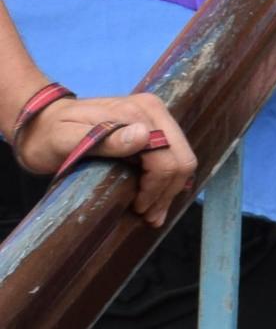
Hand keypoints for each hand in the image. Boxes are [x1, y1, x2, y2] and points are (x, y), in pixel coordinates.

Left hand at [16, 93, 193, 223]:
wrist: (42, 124)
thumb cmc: (49, 135)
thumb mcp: (67, 138)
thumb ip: (105, 138)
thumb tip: (143, 136)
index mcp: (139, 112)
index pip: (167, 156)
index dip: (156, 186)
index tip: (137, 207)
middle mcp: (154, 112)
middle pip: (181, 158)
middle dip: (167, 191)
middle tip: (147, 216)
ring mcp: (156, 120)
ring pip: (181, 160)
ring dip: (170, 190)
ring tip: (150, 213)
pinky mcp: (153, 130)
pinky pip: (172, 158)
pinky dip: (167, 182)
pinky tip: (154, 199)